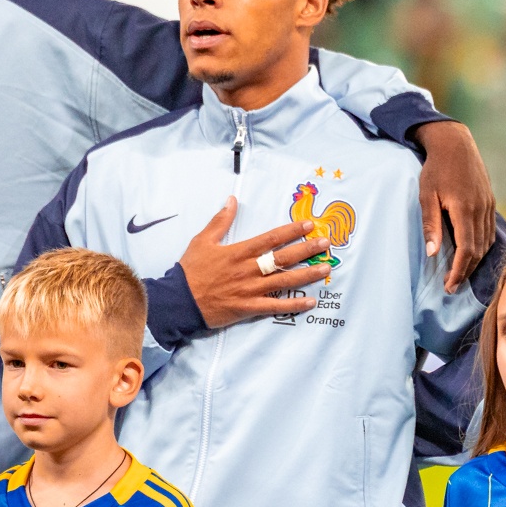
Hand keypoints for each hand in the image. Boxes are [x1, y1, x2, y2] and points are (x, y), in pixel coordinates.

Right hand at [177, 198, 330, 328]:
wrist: (178, 301)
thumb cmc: (190, 270)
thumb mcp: (202, 240)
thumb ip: (220, 221)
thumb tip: (231, 199)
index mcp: (238, 252)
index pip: (271, 238)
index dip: (292, 231)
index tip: (309, 225)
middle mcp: (248, 270)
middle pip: (283, 258)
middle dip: (307, 249)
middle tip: (327, 243)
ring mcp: (250, 289)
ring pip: (285, 281)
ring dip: (307, 274)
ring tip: (327, 268)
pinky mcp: (248, 307)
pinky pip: (275, 306)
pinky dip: (294, 305)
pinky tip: (311, 301)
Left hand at [414, 122, 495, 291]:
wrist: (455, 143)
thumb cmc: (435, 168)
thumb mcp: (426, 194)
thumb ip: (431, 224)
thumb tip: (433, 253)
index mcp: (464, 209)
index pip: (467, 250)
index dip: (459, 271)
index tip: (449, 286)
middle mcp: (481, 210)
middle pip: (479, 250)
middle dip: (466, 271)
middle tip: (452, 286)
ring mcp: (489, 205)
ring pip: (487, 242)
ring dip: (475, 261)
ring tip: (460, 273)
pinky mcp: (491, 202)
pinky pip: (489, 231)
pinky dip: (482, 246)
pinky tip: (472, 252)